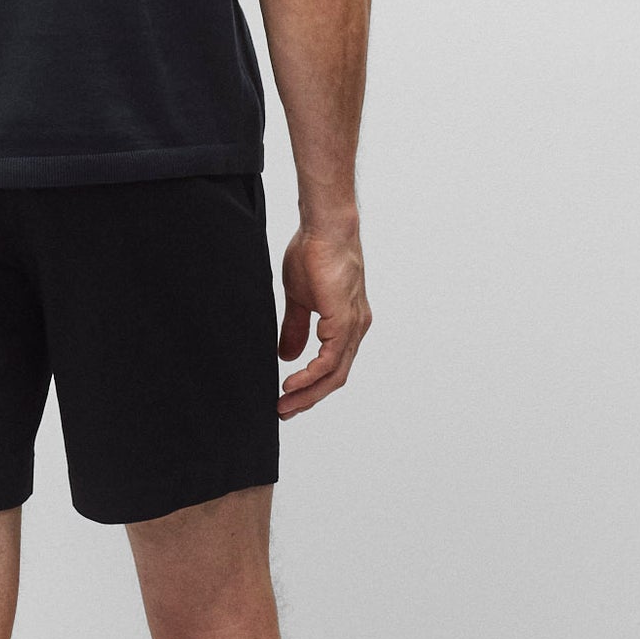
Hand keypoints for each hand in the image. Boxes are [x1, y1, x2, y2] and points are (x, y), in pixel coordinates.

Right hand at [276, 223, 369, 416]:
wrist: (324, 227)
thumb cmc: (314, 253)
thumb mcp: (299, 299)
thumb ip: (295, 328)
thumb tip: (289, 356)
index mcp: (346, 323)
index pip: (333, 366)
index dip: (312, 387)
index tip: (288, 399)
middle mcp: (355, 328)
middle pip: (336, 377)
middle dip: (309, 398)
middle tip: (284, 412)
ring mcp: (352, 325)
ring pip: (335, 373)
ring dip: (308, 392)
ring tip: (284, 403)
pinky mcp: (344, 319)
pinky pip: (330, 359)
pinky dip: (311, 375)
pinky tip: (292, 382)